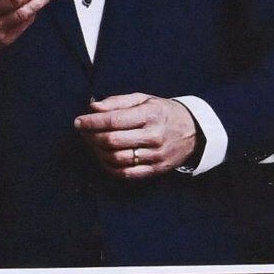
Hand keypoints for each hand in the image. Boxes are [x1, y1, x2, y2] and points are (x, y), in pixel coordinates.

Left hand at [72, 92, 198, 180]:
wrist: (195, 131)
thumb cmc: (163, 113)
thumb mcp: (144, 100)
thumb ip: (117, 102)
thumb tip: (93, 108)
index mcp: (152, 115)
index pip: (114, 120)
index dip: (92, 122)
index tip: (79, 121)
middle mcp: (155, 136)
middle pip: (112, 141)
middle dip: (92, 137)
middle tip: (84, 132)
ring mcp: (156, 155)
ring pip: (116, 158)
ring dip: (98, 152)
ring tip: (93, 144)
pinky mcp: (156, 169)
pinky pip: (126, 173)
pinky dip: (110, 167)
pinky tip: (104, 158)